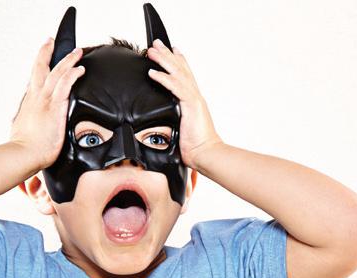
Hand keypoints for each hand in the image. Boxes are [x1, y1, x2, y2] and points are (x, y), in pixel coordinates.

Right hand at [9, 38, 84, 168]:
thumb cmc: (24, 148)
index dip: (38, 67)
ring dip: (67, 60)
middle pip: (40, 67)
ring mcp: (44, 100)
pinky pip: (65, 84)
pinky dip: (72, 74)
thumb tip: (24, 120)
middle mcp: (35, 97)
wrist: (24, 154)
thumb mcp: (21, 129)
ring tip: (76, 52)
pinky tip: (80, 69)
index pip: (34, 80)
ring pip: (56, 72)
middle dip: (46, 52)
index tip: (42, 59)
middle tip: (50, 41)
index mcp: (28, 103)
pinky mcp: (55, 107)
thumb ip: (25, 121)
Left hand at [147, 39, 222, 168]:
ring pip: (177, 74)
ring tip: (151, 52)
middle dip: (168, 55)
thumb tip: (165, 123)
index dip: (179, 61)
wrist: (205, 154)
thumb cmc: (195, 147)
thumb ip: (176, 121)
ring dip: (163, 61)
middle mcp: (195, 97)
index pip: (186, 76)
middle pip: (181, 69)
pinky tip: (153, 72)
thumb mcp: (183, 130)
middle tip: (156, 43)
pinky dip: (163, 78)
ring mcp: (193, 100)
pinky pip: (175, 88)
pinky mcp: (190, 106)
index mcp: (194, 101)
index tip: (171, 49)